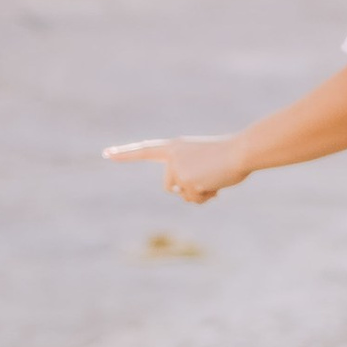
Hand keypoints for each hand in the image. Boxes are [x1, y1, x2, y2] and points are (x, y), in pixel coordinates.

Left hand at [105, 135, 247, 208]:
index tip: (106, 154)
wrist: (240, 151)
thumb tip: (183, 194)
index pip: (144, 150)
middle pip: (170, 186)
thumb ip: (189, 174)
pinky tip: (216, 183)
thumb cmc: (228, 154)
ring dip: (199, 193)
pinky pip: (195, 200)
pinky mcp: (186, 182)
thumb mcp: (204, 162)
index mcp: (174, 147)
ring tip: (214, 177)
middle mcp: (171, 157)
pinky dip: (207, 196)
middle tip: (209, 176)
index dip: (125, 153)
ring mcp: (177, 170)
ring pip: (184, 195)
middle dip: (187, 189)